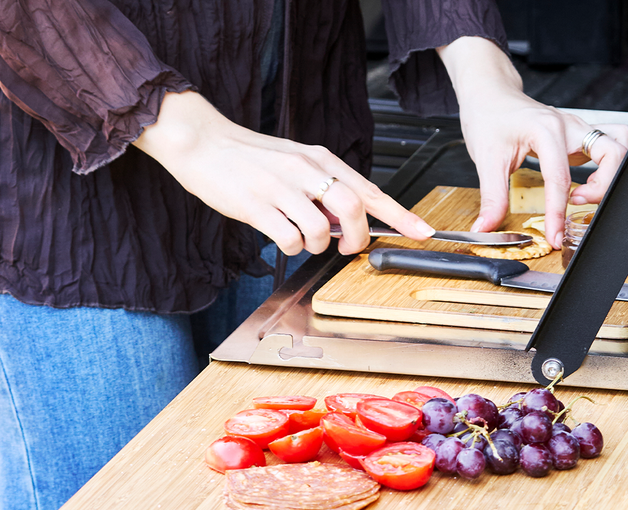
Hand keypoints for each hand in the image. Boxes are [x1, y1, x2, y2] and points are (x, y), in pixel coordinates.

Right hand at [134, 91, 434, 254]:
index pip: (370, 190)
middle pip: (354, 209)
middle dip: (357, 238)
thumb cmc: (250, 158)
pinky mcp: (257, 206)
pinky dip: (290, 248)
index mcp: (321, 159)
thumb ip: (325, 186)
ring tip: (302, 238)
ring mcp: (282, 188)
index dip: (401, 215)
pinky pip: (289, 239)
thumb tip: (349, 219)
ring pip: (321, 230)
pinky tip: (279, 236)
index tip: (423, 232)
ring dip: (317, 245)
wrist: (203, 143)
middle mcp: (306, 170)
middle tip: (346, 247)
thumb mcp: (296, 163)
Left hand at [438, 38, 627, 247]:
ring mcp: (578, 128)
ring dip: (614, 171)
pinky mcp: (580, 134)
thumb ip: (492, 197)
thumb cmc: (488, 117)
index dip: (558, 213)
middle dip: (603, 186)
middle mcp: (569, 126)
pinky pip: (610, 144)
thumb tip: (486, 227)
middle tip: (579, 203)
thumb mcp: (485, 160)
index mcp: (546, 130)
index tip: (555, 236)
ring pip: (621, 143)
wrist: (490, 94)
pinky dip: (611, 164)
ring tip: (588, 192)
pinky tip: (589, 181)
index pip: (560, 178)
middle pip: (612, 153)